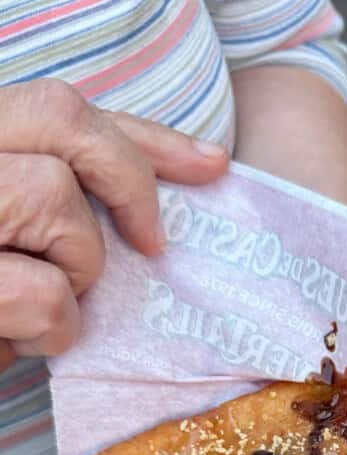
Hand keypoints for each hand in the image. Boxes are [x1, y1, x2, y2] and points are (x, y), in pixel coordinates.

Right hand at [0, 79, 228, 372]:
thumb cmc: (0, 304)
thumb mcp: (33, 239)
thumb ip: (86, 191)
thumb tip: (205, 163)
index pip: (58, 106)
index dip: (143, 133)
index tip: (211, 166)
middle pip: (59, 120)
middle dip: (124, 183)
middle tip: (149, 245)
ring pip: (53, 197)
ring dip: (76, 268)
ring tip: (47, 303)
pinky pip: (44, 293)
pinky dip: (53, 328)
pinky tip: (23, 340)